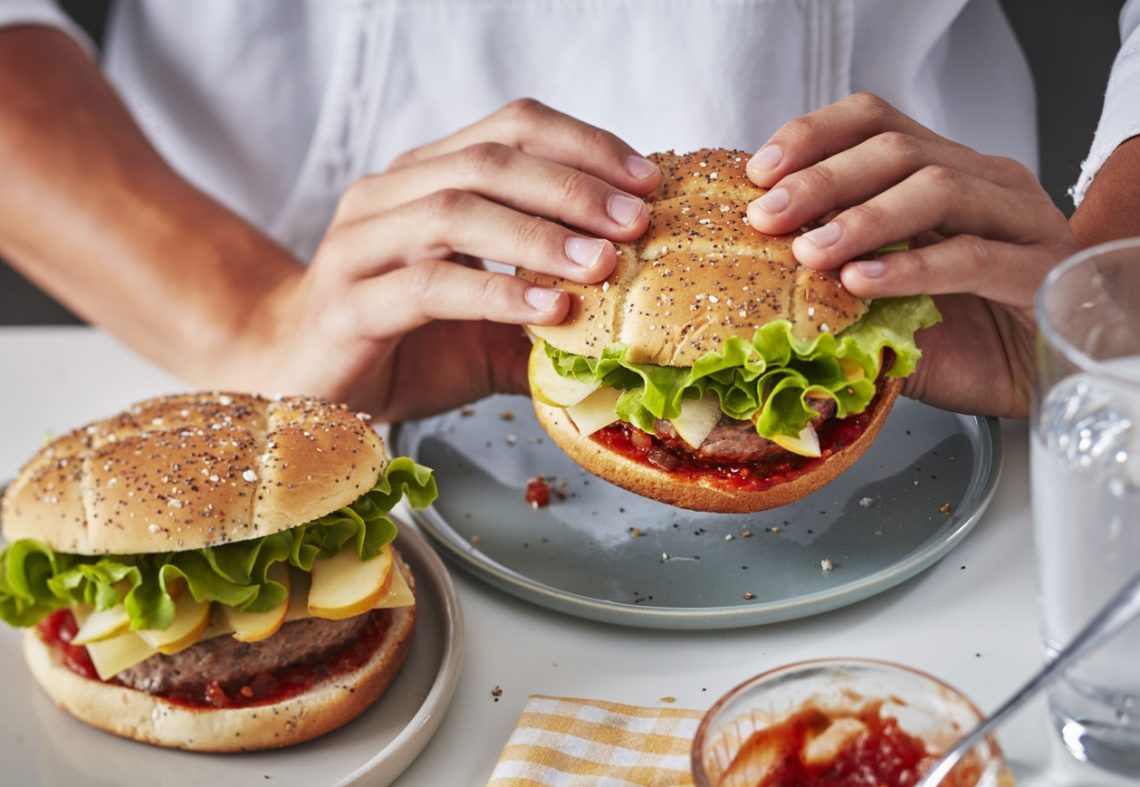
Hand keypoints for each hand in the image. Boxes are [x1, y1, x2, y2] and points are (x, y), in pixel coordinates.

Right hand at [241, 99, 660, 421]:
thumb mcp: (491, 325)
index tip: (647, 181)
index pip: (510, 130)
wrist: (299, 383)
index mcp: (425, 179)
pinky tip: (549, 309)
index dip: (584, 145)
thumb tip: (635, 321)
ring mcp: (360, 245)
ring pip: (455, 211)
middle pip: (489, 161)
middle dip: (572, 186)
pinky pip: (427, 286)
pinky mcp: (346, 303)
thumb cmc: (402, 346)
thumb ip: (549, 310)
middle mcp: (389, 196)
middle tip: (636, 221)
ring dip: (539, 234)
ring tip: (603, 263)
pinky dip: (495, 293)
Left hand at [743, 92, 1075, 417]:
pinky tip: (863, 284)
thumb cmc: (958, 336)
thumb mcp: (880, 298)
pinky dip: (911, 269)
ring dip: (863, 219)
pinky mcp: (1039, 271)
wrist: (1037, 381)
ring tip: (810, 252)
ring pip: (938, 190)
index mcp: (944, 169)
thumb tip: (751, 269)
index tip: (759, 173)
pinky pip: (971, 257)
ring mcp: (1019, 221)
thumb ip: (835, 273)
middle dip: (822, 180)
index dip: (814, 136)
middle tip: (767, 216)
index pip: (875, 121)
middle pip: (898, 150)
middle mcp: (985, 181)